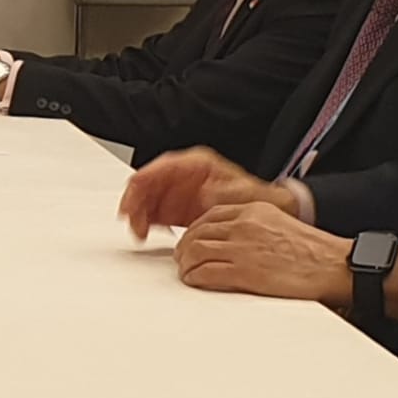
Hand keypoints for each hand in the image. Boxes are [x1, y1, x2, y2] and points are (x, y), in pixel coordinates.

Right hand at [121, 149, 294, 236]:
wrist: (266, 213)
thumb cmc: (255, 200)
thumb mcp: (242, 195)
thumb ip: (221, 193)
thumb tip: (205, 193)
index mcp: (197, 164)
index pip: (161, 167)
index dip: (142, 182)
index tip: (132, 200)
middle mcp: (184, 176)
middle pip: (148, 183)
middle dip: (135, 201)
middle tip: (131, 221)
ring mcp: (179, 192)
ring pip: (146, 199)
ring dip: (138, 214)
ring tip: (139, 232)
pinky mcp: (177, 209)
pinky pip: (153, 213)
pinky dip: (146, 223)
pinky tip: (146, 233)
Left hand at [172, 201, 356, 305]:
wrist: (333, 265)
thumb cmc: (313, 252)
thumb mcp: (280, 225)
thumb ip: (254, 228)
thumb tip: (233, 240)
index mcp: (254, 211)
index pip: (210, 215)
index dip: (195, 229)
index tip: (191, 239)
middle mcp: (244, 225)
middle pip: (198, 231)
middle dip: (185, 246)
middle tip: (183, 258)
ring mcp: (242, 248)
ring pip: (195, 250)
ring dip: (186, 263)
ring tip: (187, 271)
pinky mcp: (244, 272)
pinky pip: (205, 272)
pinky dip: (194, 277)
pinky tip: (195, 280)